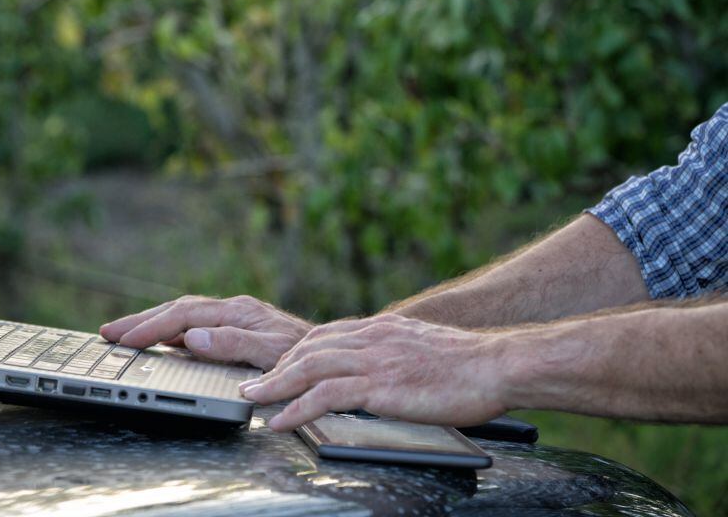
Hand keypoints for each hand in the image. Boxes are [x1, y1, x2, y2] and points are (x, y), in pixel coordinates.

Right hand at [99, 295, 312, 369]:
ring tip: (123, 334)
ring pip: (183, 316)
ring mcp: (234, 319)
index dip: (151, 328)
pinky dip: (170, 332)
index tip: (124, 339)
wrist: (334, 357)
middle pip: (177, 310)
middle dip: (140, 321)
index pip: (183, 317)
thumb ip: (233, 343)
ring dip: (151, 324)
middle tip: (106, 332)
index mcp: (237, 312)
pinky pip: (194, 326)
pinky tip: (160, 343)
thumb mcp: (272, 353)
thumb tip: (193, 337)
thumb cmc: (308, 357)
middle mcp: (233, 310)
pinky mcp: (236, 330)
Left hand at [240, 313, 508, 430]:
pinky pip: (326, 396)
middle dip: (275, 365)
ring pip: (308, 367)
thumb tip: (385, 367)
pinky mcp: (380, 385)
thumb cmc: (470, 364)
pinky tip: (281, 422)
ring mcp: (373, 359)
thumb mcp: (423, 347)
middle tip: (252, 381)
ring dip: (274, 385)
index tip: (278, 365)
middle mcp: (371, 337)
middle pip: (308, 347)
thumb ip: (396, 352)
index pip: (325, 334)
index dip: (296, 351)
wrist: (497, 365)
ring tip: (253, 399)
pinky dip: (297, 409)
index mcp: (381, 328)